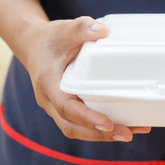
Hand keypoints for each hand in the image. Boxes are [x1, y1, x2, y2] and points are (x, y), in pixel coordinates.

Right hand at [22, 16, 151, 141]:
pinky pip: (79, 124)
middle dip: (98, 134)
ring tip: (131, 132)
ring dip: (101, 136)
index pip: (66, 107)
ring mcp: (55, 106)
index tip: (108, 123)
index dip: (87, 118)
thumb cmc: (50, 39)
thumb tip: (105, 31)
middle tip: (127, 133)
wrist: (34, 46)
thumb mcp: (64, 29)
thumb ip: (82, 27)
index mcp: (47, 82)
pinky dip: (98, 129)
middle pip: (71, 126)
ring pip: (75, 129)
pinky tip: (122, 124)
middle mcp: (49, 100)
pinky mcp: (65, 108)